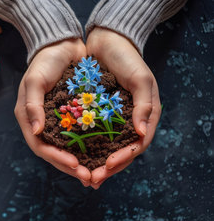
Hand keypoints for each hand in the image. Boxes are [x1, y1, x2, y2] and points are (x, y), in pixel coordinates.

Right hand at [14, 38, 91, 185]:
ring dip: (80, 161)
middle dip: (71, 166)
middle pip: (54, 152)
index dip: (56, 158)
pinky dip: (87, 147)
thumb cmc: (44, 61)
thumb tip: (35, 132)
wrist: (61, 44)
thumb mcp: (35, 80)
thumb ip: (33, 105)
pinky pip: (77, 136)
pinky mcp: (69, 116)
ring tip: (96, 173)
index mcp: (28, 118)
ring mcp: (55, 121)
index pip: (40, 146)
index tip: (75, 164)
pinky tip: (101, 154)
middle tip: (89, 177)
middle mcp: (40, 123)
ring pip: (66, 148)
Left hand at [86, 27, 161, 188]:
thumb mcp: (141, 78)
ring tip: (82, 175)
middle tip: (91, 179)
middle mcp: (131, 122)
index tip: (107, 165)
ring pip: (106, 148)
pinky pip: (94, 136)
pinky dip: (86, 148)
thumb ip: (145, 105)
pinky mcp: (100, 115)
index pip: (136, 145)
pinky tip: (74, 156)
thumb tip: (142, 134)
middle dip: (107, 168)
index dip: (123, 158)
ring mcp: (115, 120)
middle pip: (121, 152)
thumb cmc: (128, 58)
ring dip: (95, 162)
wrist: (108, 41)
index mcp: (146, 117)